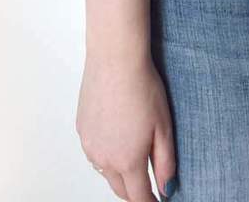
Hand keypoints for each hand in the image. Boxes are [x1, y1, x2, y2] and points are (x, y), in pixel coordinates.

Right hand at [76, 49, 176, 199]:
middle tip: (148, 187)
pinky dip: (106, 153)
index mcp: (127, 161)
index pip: (138, 197)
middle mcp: (104, 159)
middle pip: (120, 189)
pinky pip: (94, 152)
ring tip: (133, 159)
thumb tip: (167, 189)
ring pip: (105, 171)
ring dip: (119, 172)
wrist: (115, 60)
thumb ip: (165, 163)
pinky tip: (116, 137)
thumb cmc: (142, 88)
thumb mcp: (163, 127)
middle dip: (134, 192)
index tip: (158, 201)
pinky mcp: (82, 130)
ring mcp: (89, 145)